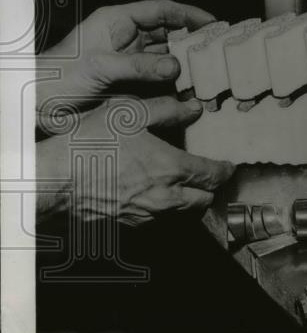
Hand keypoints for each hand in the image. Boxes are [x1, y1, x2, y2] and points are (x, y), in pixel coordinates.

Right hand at [36, 95, 234, 226]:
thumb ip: (166, 110)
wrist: (52, 180)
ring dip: (188, 201)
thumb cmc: (90, 142)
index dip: (224, 170)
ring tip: (182, 185)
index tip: (228, 165)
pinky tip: (151, 195)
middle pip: (203, 200)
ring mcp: (145, 215)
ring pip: (181, 214)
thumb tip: (193, 109)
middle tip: (208, 176)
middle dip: (210, 189)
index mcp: (171, 168)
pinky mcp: (127, 223)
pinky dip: (163, 209)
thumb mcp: (129, 112)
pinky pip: (156, 220)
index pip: (212, 175)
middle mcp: (164, 197)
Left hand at [37, 0, 214, 132]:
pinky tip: (189, 91)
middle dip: (193, 39)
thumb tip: (174, 66)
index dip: (189, 14)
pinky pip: (158, 79)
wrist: (38, 105)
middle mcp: (124, 37)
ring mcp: (127, 59)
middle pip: (168, 32)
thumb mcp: (100, 67)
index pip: (161, 10)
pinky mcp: (127, 82)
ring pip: (165, 56)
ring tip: (208, 72)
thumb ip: (138, 65)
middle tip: (218, 49)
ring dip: (185, 64)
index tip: (213, 23)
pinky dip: (174, 84)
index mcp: (116, 21)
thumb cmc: (58, 77)